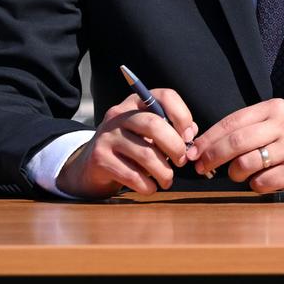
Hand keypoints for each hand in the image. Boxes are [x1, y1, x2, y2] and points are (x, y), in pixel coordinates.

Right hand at [56, 88, 196, 198]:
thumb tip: (190, 136)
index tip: (189, 136)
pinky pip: (131, 174)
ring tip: (168, 179)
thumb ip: (172, 130)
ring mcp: (107, 136)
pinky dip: (147, 185)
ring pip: (145, 153)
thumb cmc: (131, 147)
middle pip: (154, 125)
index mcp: (136, 102)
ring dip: (164, 171)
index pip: (165, 96)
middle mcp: (119, 115)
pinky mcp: (99, 159)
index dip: (182, 115)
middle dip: (175, 146)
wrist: (92, 165)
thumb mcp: (149, 132)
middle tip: (182, 161)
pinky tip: (151, 187)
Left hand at [188, 98, 283, 199]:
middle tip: (201, 168)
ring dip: (235, 174)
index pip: (232, 122)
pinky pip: (260, 182)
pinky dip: (255, 185)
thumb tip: (200, 148)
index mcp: (275, 109)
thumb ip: (243, 131)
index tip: (193, 152)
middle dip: (212, 157)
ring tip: (241, 175)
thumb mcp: (272, 127)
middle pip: (236, 142)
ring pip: (245, 163)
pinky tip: (263, 181)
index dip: (208, 139)